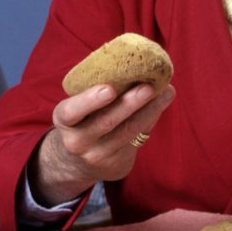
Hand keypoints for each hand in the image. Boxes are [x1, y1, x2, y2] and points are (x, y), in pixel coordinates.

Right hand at [32, 81, 175, 205]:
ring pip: (128, 131)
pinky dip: (151, 118)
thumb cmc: (83, 120)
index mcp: (65, 120)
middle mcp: (78, 141)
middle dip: (130, 103)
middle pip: (106, 122)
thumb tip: (138, 65)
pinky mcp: (117, 165)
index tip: (109, 89)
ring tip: (167, 92)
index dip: (90, 100)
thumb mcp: (79, 108)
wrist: (76, 162)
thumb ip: (99, 91)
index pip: (71, 111)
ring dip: (151, 109)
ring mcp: (97, 156)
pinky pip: (138, 139)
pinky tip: (162, 103)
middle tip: (149, 87)